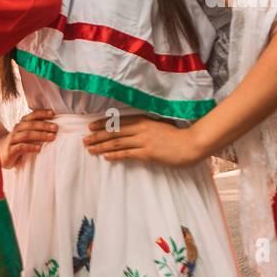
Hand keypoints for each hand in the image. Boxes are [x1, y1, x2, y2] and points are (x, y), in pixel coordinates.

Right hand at [0, 109, 56, 169]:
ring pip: (27, 134)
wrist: (0, 153)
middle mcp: (17, 129)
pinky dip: (31, 147)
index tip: (53, 114)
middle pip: (31, 124)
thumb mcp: (26, 134)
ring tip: (51, 137)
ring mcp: (13, 139)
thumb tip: (54, 126)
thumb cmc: (18, 143)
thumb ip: (36, 129)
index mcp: (22, 123)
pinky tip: (39, 149)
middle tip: (55, 128)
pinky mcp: (11, 150)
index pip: (32, 115)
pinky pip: (21, 147)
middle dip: (44, 125)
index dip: (42, 113)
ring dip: (40, 135)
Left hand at [84, 113, 201, 167]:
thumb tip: (135, 129)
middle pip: (114, 131)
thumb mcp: (160, 126)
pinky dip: (114, 155)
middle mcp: (140, 128)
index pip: (118, 121)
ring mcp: (143, 140)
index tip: (91, 126)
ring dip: (101, 145)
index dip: (103, 124)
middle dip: (97, 135)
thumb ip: (147, 126)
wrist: (191, 143)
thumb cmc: (178, 136)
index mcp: (144, 120)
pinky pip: (126, 154)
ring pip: (117, 142)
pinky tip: (105, 156)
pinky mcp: (147, 153)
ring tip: (90, 148)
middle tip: (85, 139)